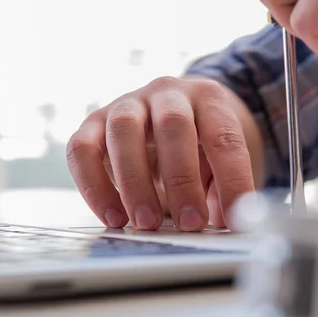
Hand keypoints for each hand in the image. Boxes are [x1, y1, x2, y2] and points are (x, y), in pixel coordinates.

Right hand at [66, 76, 261, 231]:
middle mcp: (168, 93)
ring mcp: (127, 103)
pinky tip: (113, 217)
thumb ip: (222, 186)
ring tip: (147, 223)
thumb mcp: (218, 158)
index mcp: (209, 99)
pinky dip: (93, 186)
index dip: (233, 180)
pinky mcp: (93, 122)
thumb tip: (226, 223)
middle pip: (174, 125)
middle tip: (190, 223)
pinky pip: (82, 149)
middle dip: (183, 179)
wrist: (166, 114)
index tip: (235, 219)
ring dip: (135, 182)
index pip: (225, 137)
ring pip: (124, 131)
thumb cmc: (198, 144)